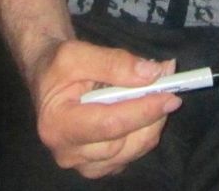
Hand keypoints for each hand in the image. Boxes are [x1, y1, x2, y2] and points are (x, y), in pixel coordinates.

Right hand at [27, 39, 180, 177]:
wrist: (48, 80)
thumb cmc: (57, 66)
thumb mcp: (77, 52)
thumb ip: (113, 62)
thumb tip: (152, 73)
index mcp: (57, 125)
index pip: (109, 124)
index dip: (143, 109)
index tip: (170, 94)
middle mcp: (69, 153)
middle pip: (125, 140)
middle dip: (152, 112)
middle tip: (167, 81)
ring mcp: (85, 164)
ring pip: (135, 148)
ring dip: (152, 119)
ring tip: (154, 90)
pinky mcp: (100, 166)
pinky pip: (133, 152)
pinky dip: (145, 128)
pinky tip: (142, 106)